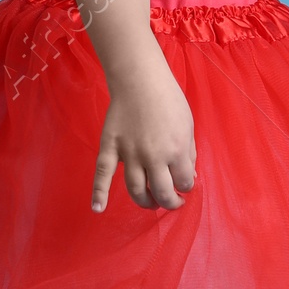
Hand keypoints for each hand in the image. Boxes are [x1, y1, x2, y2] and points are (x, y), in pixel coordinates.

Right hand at [92, 57, 195, 211]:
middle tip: (171, 201)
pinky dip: (99, 192)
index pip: (185, 182)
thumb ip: (189, 153)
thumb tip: (189, 177)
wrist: (140, 79)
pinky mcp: (111, 148)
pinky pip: (103, 174)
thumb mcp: (188, 126)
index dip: (187, 186)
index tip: (184, 184)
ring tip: (151, 203)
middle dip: (169, 201)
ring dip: (145, 202)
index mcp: (176, 150)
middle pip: (162, 192)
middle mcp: (153, 156)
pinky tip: (98, 208)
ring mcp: (130, 154)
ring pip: (136, 190)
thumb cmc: (168, 100)